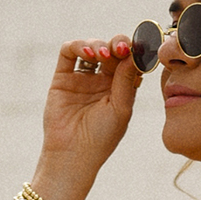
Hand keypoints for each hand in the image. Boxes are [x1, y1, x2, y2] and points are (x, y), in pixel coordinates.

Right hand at [39, 35, 141, 195]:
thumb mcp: (121, 109)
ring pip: (91, 47)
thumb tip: (131, 53)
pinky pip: (68, 52)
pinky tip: (88, 53)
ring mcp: (82, 78)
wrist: (73, 155)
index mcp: (120, 89)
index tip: (138, 49)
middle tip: (120, 48)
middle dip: (117, 45)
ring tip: (102, 54)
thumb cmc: (101, 138)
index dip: (134, 52)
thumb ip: (125, 81)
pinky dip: (78, 45)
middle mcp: (101, 81)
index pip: (129, 62)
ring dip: (99, 44)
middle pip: (111, 51)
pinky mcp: (62, 78)